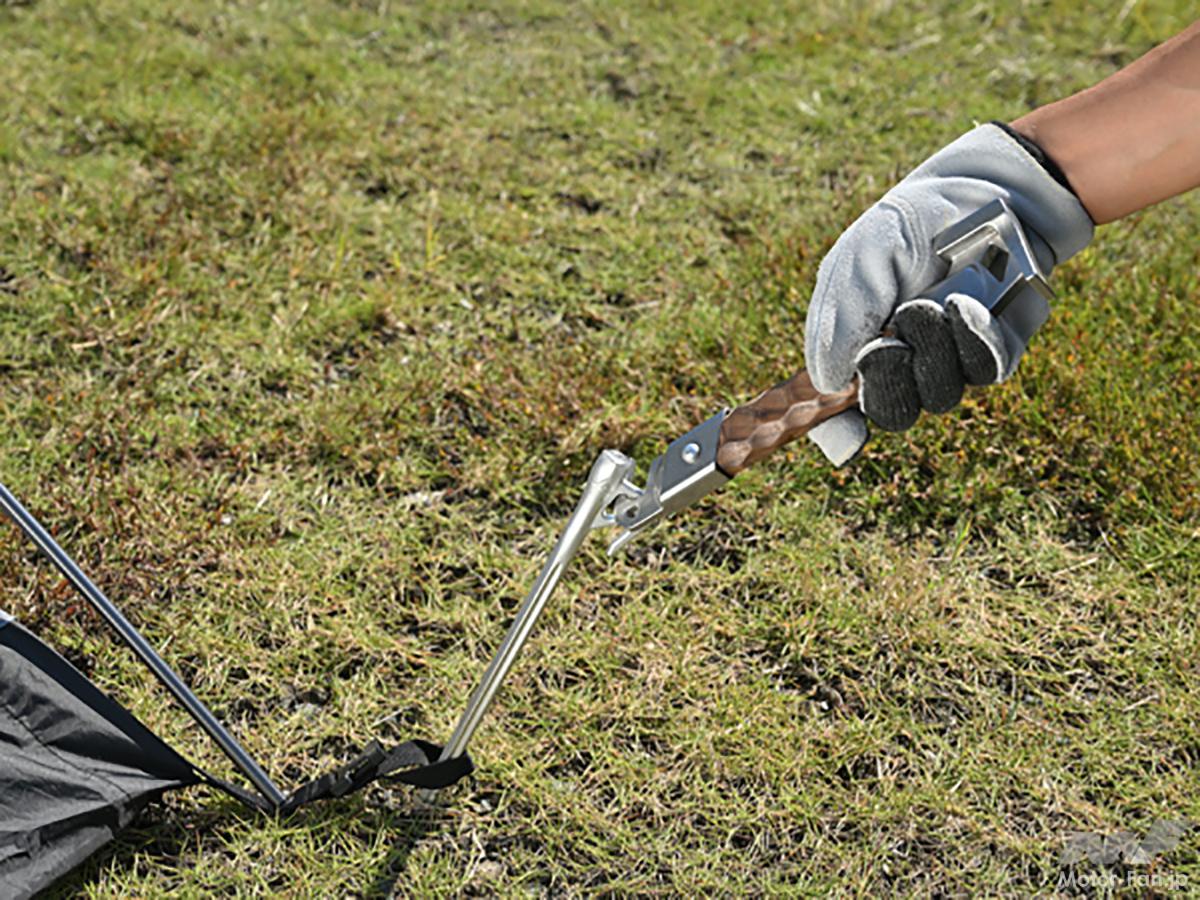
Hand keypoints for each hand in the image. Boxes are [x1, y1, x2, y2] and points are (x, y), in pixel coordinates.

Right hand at [803, 123, 1093, 464]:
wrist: (986, 191)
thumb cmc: (912, 223)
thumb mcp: (860, 260)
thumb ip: (838, 322)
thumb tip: (827, 385)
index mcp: (856, 344)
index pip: (844, 408)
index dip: (843, 428)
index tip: (849, 434)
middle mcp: (903, 361)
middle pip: (892, 412)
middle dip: (891, 378)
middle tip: (891, 340)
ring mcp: (950, 358)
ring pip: (940, 395)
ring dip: (934, 349)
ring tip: (935, 302)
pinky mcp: (995, 349)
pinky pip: (985, 370)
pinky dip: (973, 340)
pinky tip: (965, 306)